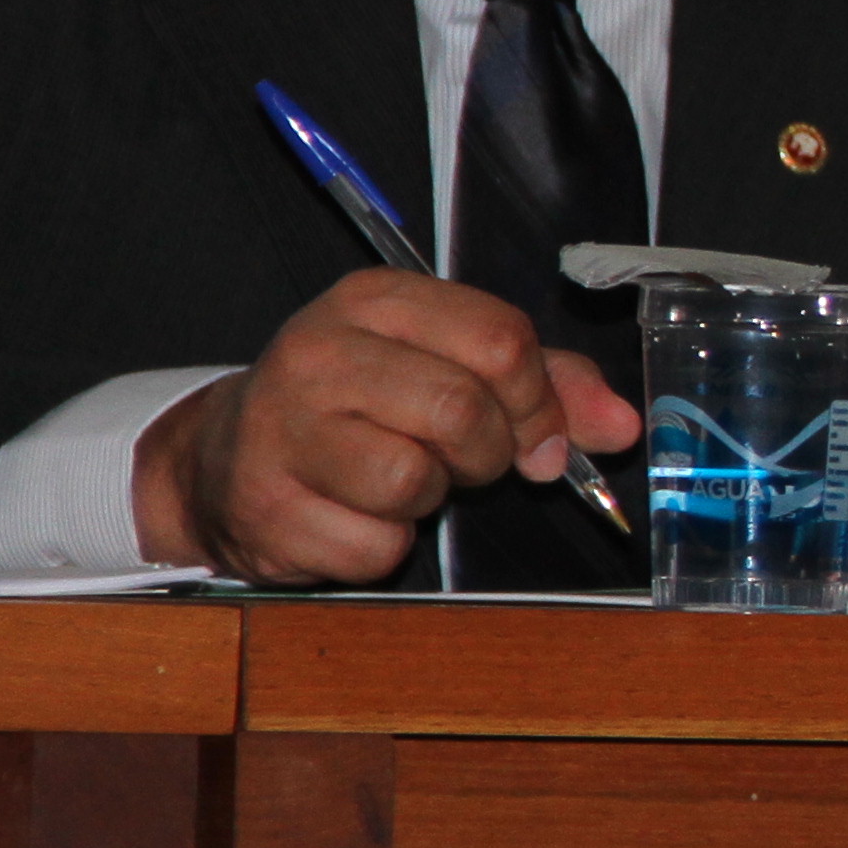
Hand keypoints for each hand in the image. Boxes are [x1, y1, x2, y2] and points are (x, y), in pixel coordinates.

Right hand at [131, 270, 642, 583]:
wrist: (226, 460)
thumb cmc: (361, 406)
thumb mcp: (448, 365)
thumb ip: (547, 383)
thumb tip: (621, 427)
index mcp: (375, 301)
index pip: (500, 339)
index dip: (539, 400)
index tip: (537, 433)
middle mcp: (318, 354)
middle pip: (461, 409)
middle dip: (486, 453)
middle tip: (464, 461)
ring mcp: (281, 431)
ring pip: (412, 480)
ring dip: (430, 499)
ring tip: (399, 479)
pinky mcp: (264, 508)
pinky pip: (374, 546)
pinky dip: (383, 545)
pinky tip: (351, 515)